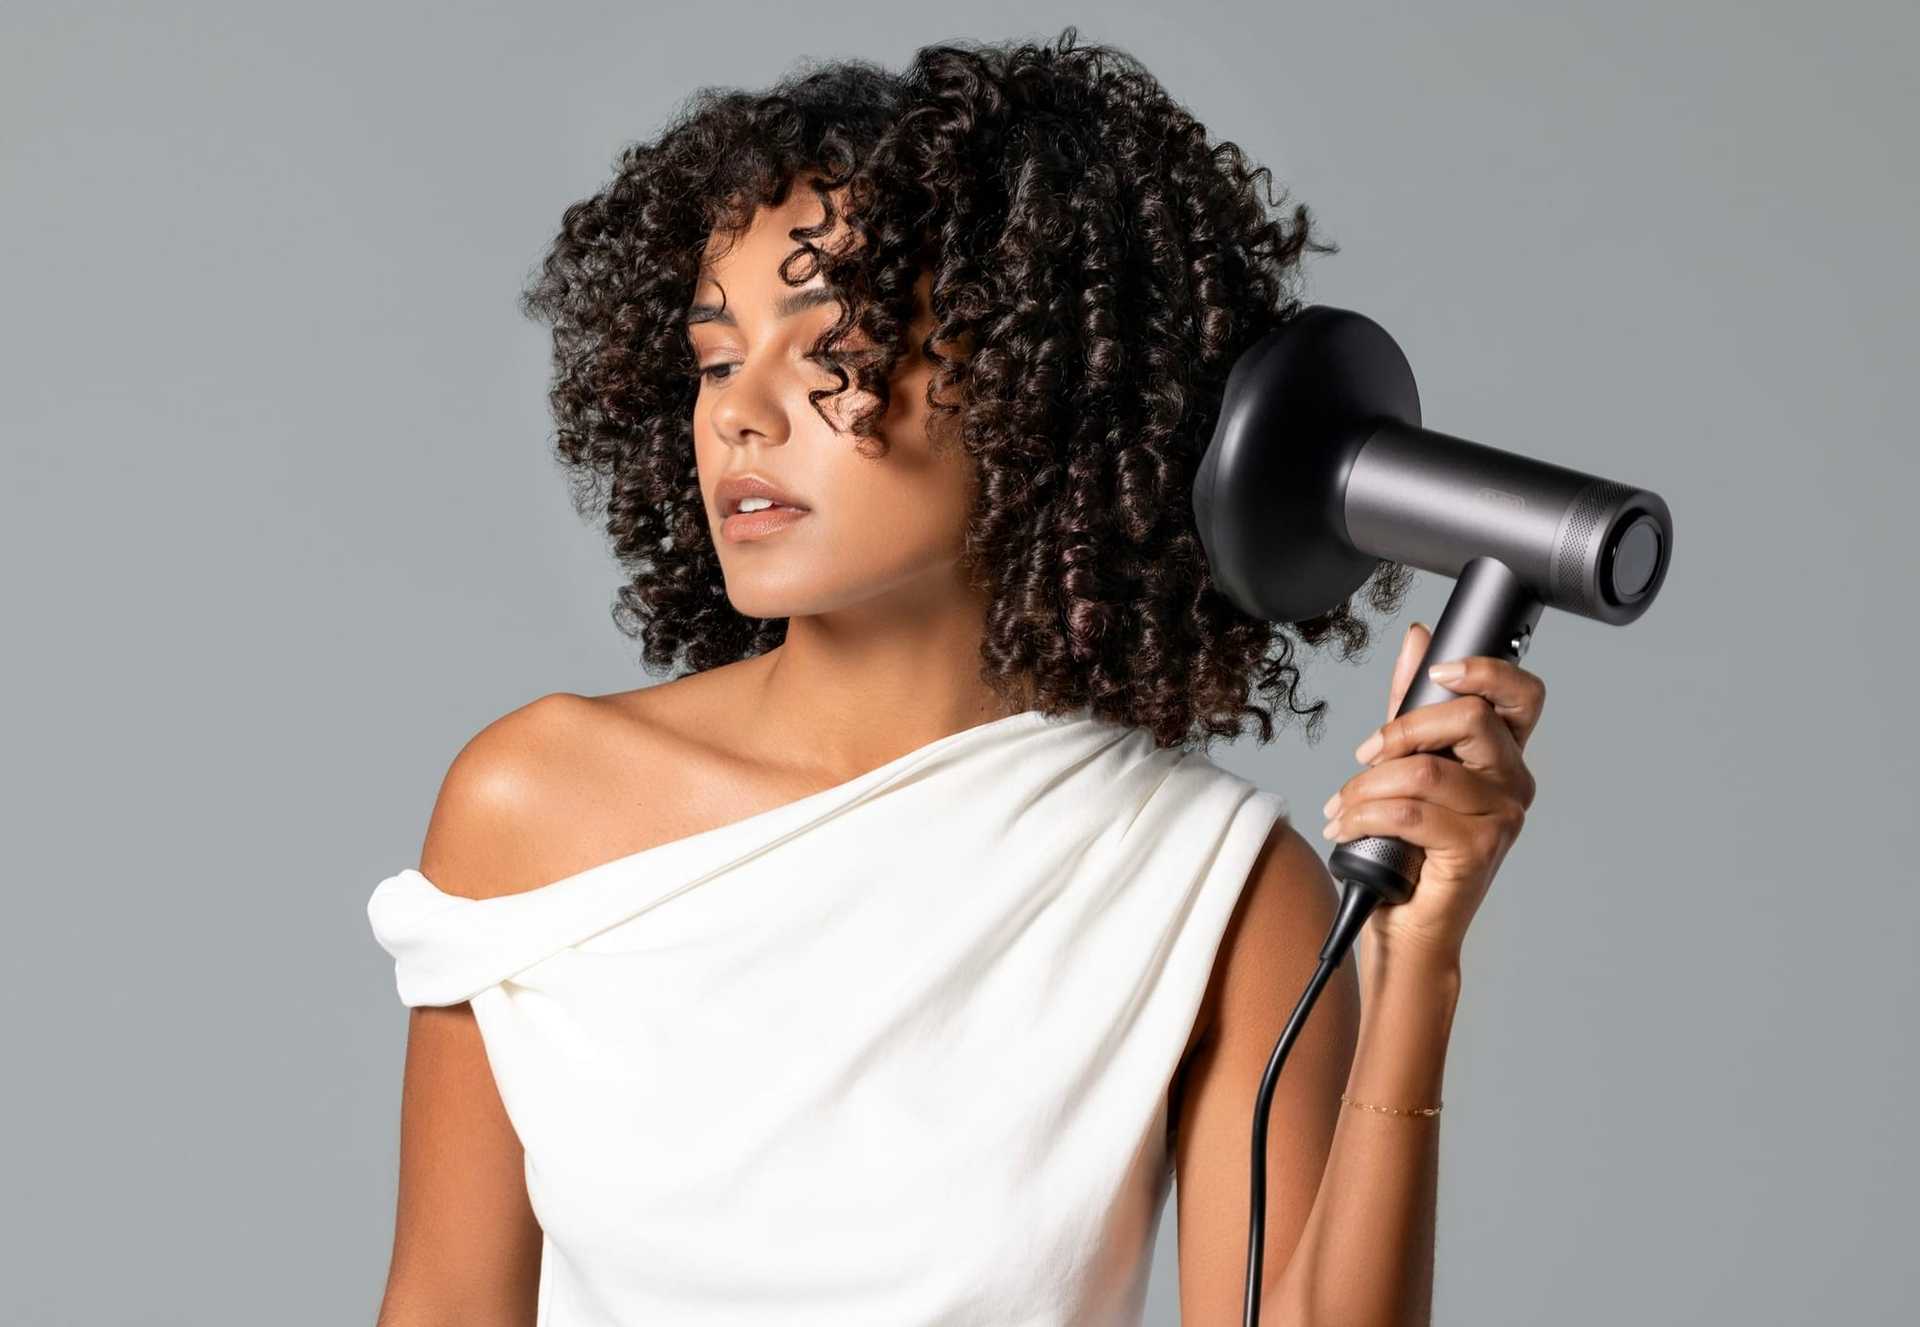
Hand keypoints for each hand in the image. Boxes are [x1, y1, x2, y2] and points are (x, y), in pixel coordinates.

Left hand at [1319, 621, 1545, 964]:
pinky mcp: (1478, 849)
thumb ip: (1412, 704)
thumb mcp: (1404, 766)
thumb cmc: (1408, 849)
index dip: (1486, 671)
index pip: (1523, 695)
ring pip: (1426, 770)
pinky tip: (1347, 828)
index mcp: (1502, 756)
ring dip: (1367, 786)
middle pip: (1471, 718)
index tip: (1438, 669)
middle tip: (1365, 755)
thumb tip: (1417, 638)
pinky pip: (1411, 812)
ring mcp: (1502, 817)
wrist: (1407, 927)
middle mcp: (1512, 783)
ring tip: (1345, 806)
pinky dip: (1364, 815)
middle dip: (1402, 730)